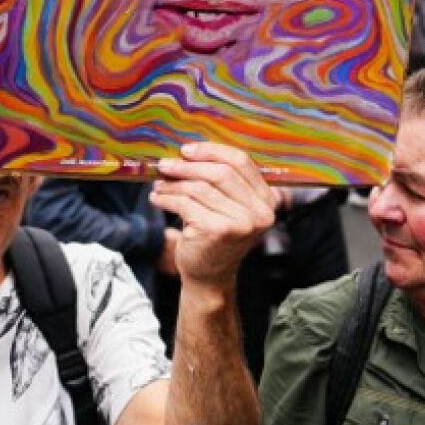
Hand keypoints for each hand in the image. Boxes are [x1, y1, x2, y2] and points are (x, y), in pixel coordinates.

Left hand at [149, 144, 276, 290]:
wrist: (210, 276)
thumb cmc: (215, 233)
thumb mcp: (228, 206)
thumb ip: (222, 180)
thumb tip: (188, 148)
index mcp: (267, 200)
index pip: (242, 161)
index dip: (212, 151)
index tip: (186, 150)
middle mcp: (260, 212)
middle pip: (221, 172)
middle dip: (188, 165)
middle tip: (165, 164)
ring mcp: (241, 223)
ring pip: (200, 187)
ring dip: (173, 183)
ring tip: (159, 184)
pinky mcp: (218, 231)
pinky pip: (186, 203)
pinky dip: (167, 198)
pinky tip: (157, 198)